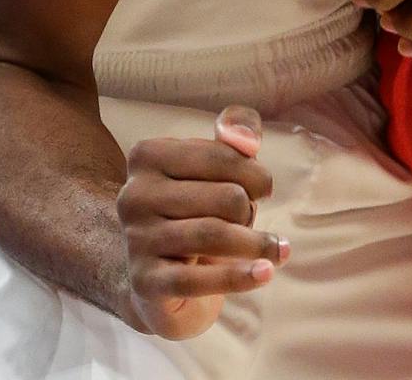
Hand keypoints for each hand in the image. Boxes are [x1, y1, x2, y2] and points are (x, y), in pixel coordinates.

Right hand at [117, 106, 288, 340]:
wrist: (164, 280)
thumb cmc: (199, 210)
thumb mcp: (219, 162)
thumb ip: (239, 130)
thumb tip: (247, 142)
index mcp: (147, 155)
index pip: (222, 155)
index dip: (255, 174)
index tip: (262, 189)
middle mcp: (134, 194)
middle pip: (227, 197)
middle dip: (250, 211)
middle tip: (250, 222)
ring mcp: (136, 239)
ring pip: (215, 235)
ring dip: (257, 244)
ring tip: (277, 249)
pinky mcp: (145, 282)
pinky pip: (199, 280)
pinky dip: (240, 277)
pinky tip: (265, 273)